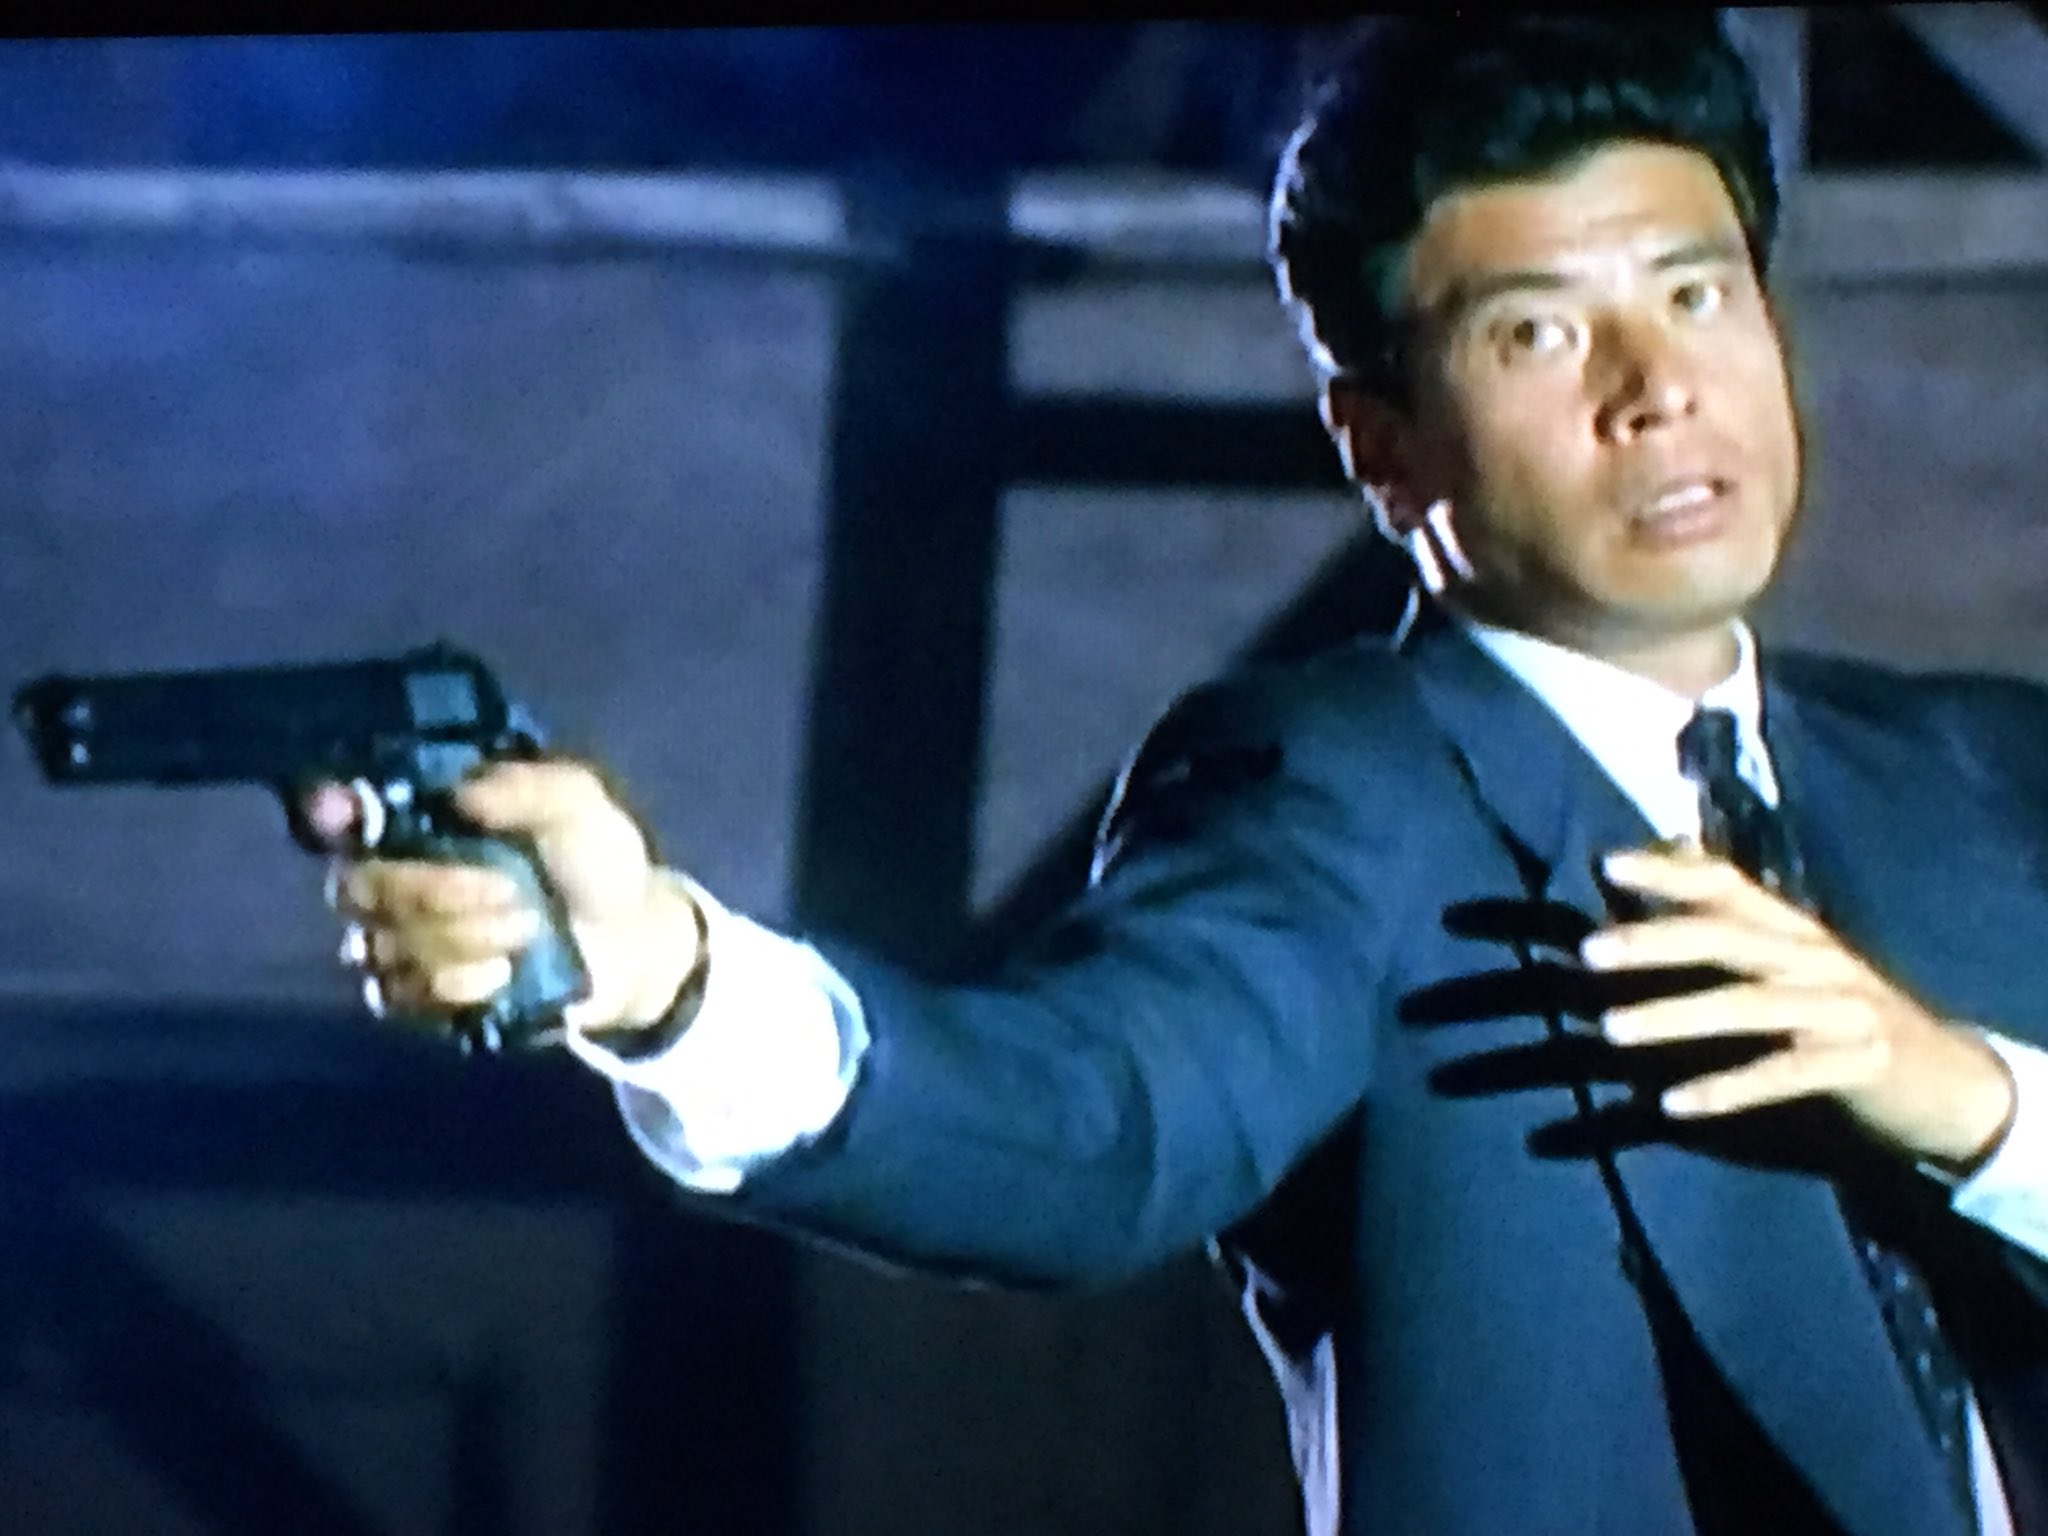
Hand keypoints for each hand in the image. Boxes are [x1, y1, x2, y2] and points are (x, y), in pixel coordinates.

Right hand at [315, 761, 704, 1040]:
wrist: (634, 945)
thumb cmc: (597, 863)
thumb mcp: (579, 807)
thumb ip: (528, 788)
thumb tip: (462, 795)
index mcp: (425, 823)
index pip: (345, 815)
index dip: (334, 813)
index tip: (342, 811)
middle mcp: (396, 880)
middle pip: (360, 887)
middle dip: (438, 890)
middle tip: (512, 890)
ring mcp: (401, 944)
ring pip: (385, 945)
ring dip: (467, 938)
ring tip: (529, 930)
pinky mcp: (421, 1000)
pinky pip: (406, 994)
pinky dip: (464, 983)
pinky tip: (508, 973)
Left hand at [1584, 844, 2015, 1173]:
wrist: (1950, 1080)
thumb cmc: (1845, 1013)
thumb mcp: (1795, 960)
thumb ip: (1733, 918)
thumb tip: (1665, 856)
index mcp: (1794, 927)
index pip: (1728, 884)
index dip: (1669, 871)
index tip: (1606, 866)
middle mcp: (1815, 957)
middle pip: (1727, 939)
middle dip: (1654, 942)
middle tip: (1585, 953)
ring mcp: (1839, 1010)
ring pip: (1746, 1006)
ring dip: (1673, 1017)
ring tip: (1609, 1031)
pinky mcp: (1855, 1066)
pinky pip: (1780, 1077)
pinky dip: (1725, 1089)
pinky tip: (1671, 1106)